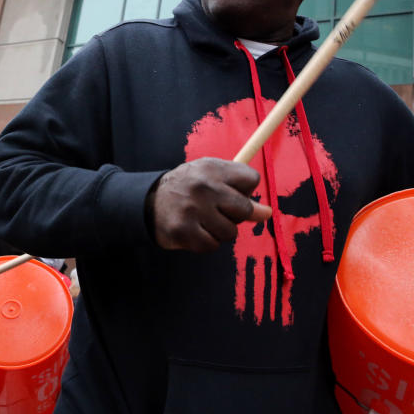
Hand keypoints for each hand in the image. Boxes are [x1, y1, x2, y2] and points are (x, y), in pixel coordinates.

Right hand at [147, 158, 270, 252]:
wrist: (146, 202)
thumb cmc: (187, 190)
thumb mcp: (209, 177)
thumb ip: (239, 190)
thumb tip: (267, 213)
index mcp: (211, 168)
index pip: (251, 179)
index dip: (245, 191)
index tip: (231, 194)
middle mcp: (202, 186)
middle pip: (245, 209)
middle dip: (235, 215)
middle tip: (217, 212)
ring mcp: (192, 209)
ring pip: (230, 232)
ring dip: (220, 231)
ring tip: (203, 221)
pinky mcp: (183, 231)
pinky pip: (212, 245)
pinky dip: (206, 242)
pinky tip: (194, 231)